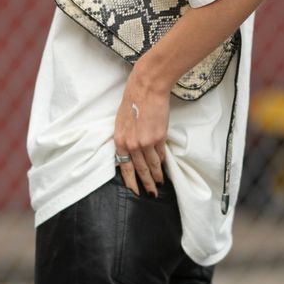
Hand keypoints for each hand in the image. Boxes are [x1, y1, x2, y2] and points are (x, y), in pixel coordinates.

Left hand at [114, 70, 168, 196]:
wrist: (147, 88)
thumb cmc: (133, 101)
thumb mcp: (121, 122)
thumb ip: (125, 139)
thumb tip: (131, 153)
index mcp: (120, 140)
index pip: (125, 167)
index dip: (131, 182)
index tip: (135, 191)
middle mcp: (132, 144)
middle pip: (140, 170)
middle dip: (146, 184)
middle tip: (151, 194)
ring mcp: (146, 142)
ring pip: (153, 165)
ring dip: (157, 176)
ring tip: (159, 184)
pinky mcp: (159, 137)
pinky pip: (161, 154)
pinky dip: (163, 162)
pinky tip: (163, 168)